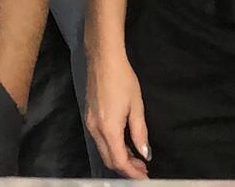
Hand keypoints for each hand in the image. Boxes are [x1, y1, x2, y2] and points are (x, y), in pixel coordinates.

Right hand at [85, 52, 150, 178]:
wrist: (103, 59)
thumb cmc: (122, 80)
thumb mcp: (136, 106)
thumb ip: (140, 133)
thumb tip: (145, 153)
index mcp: (109, 128)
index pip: (119, 160)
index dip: (133, 172)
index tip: (145, 176)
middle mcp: (95, 129)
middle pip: (109, 160)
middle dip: (126, 168)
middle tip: (143, 169)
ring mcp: (90, 123)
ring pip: (103, 151)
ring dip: (119, 158)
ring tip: (136, 157)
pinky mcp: (89, 117)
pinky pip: (100, 141)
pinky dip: (112, 147)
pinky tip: (125, 143)